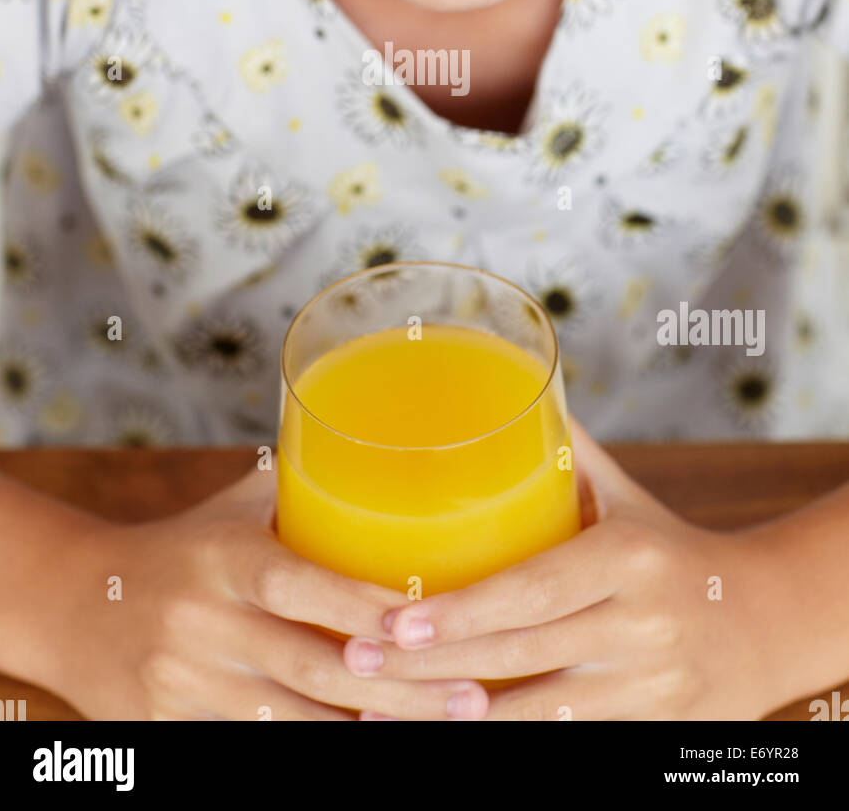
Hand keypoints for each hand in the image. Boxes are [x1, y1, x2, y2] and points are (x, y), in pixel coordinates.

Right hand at [54, 456, 487, 720]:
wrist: (70, 605)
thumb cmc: (181, 548)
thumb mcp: (231, 510)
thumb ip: (304, 491)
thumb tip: (394, 455)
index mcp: (223, 557)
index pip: (299, 585)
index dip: (363, 609)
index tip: (430, 622)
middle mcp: (202, 623)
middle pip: (313, 671)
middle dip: (401, 692)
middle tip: (474, 698)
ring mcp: (185, 685)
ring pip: (294, 724)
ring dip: (373, 732)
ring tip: (445, 727)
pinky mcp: (172, 729)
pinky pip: (257, 748)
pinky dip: (319, 750)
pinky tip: (372, 746)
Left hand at [343, 417, 780, 719]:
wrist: (762, 622)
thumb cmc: (669, 548)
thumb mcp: (626, 496)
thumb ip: (566, 452)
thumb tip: (503, 385)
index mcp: (630, 556)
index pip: (534, 590)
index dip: (464, 611)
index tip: (397, 618)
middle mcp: (642, 624)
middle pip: (523, 654)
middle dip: (434, 663)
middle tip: (361, 658)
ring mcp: (649, 686)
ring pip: (538, 711)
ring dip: (457, 716)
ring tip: (382, 709)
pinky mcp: (650, 729)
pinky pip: (565, 736)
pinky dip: (506, 737)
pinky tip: (448, 732)